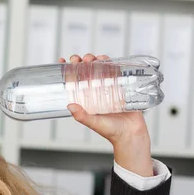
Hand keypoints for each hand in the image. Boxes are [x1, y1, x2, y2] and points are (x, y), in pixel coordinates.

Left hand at [60, 53, 153, 176]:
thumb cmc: (111, 131)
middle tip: (79, 60)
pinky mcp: (121, 86)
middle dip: (81, 62)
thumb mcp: (93, 123)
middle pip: (85, 71)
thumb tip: (70, 106)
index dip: (67, 69)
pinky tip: (106, 59)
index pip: (74, 80)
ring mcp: (108, 88)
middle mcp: (95, 91)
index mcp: (86, 98)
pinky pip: (115, 71)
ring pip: (99, 68)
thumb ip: (82, 116)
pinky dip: (110, 63)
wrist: (131, 135)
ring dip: (94, 60)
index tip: (62, 60)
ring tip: (91, 59)